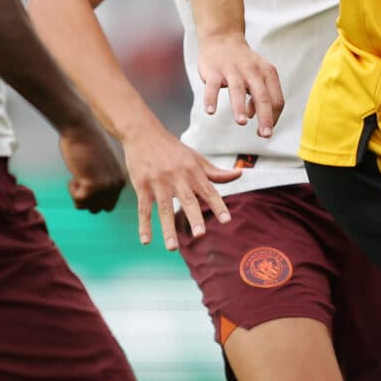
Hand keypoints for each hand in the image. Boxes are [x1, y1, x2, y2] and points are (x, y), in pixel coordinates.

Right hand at [60, 121, 128, 212]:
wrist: (80, 129)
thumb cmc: (87, 142)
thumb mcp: (103, 165)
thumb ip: (104, 180)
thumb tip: (96, 198)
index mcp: (121, 180)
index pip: (109, 203)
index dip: (95, 195)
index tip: (87, 180)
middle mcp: (117, 185)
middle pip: (100, 208)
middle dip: (88, 199)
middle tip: (80, 181)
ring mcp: (106, 187)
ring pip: (89, 207)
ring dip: (79, 196)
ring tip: (77, 177)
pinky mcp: (93, 187)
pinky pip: (79, 202)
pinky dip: (72, 192)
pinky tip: (74, 176)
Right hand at [124, 124, 242, 248]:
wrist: (142, 133)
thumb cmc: (172, 148)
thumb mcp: (195, 157)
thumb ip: (215, 172)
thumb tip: (239, 174)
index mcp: (192, 171)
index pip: (209, 191)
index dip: (218, 206)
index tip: (226, 220)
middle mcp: (177, 177)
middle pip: (187, 200)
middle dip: (194, 218)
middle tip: (200, 235)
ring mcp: (158, 182)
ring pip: (164, 208)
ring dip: (167, 229)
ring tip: (173, 248)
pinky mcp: (141, 186)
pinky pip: (143, 208)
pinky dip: (144, 225)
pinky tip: (146, 240)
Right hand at [196, 32, 284, 136]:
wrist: (222, 39)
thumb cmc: (243, 63)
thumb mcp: (258, 75)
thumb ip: (259, 95)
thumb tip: (251, 115)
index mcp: (267, 73)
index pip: (276, 99)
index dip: (273, 117)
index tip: (266, 130)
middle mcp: (252, 70)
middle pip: (262, 96)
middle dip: (264, 117)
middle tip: (265, 134)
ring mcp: (232, 70)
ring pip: (237, 90)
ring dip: (239, 107)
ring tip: (241, 122)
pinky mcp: (214, 71)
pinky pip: (213, 86)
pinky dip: (211, 99)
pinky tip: (211, 111)